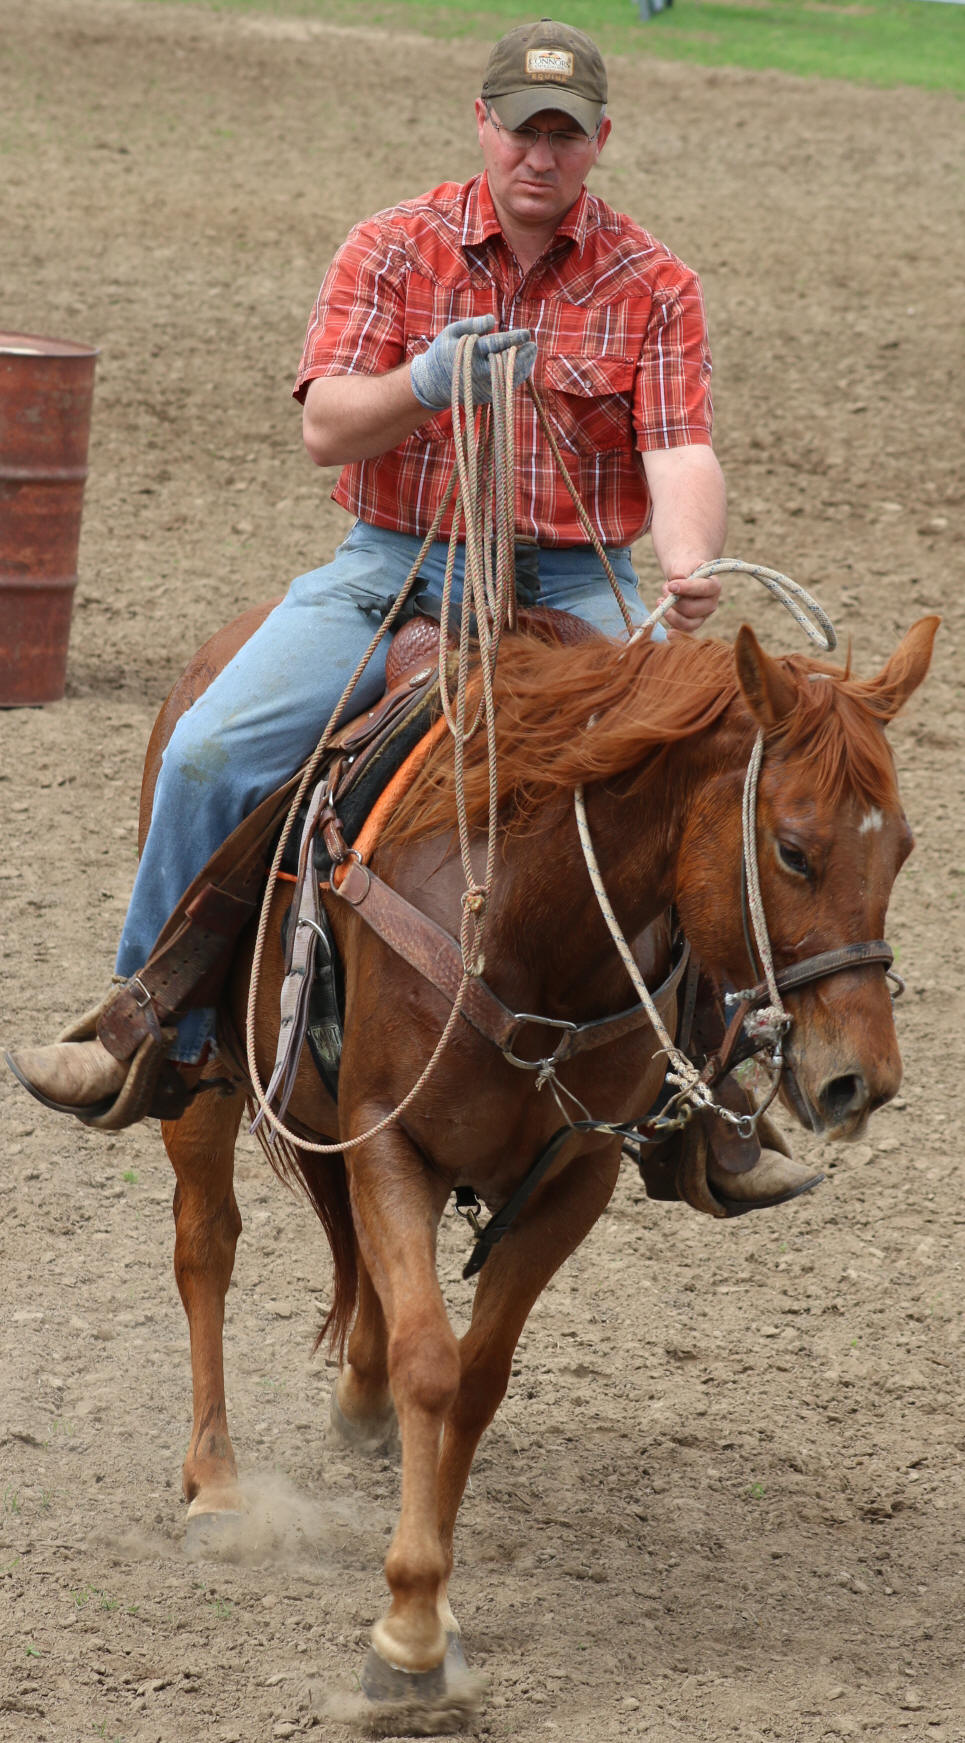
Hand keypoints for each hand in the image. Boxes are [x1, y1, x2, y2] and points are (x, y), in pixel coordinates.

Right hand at [409, 315, 535, 410]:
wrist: (432, 384)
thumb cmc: (443, 352)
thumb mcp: (451, 332)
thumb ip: (472, 324)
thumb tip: (493, 319)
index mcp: (469, 354)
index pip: (495, 345)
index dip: (513, 339)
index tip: (527, 333)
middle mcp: (478, 373)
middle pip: (508, 364)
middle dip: (524, 355)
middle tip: (533, 345)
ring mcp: (483, 387)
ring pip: (511, 377)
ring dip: (525, 365)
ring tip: (531, 352)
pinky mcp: (487, 396)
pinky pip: (507, 385)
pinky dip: (518, 375)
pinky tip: (524, 364)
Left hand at [657, 569, 721, 635]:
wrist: (683, 576)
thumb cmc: (685, 570)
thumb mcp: (684, 565)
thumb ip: (681, 570)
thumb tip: (677, 578)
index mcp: (714, 586)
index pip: (704, 589)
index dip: (687, 588)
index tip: (671, 586)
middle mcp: (711, 604)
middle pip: (693, 609)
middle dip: (674, 602)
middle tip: (665, 590)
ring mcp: (702, 617)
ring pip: (688, 624)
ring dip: (671, 614)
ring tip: (660, 601)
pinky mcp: (692, 624)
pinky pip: (684, 633)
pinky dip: (675, 633)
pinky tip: (668, 632)